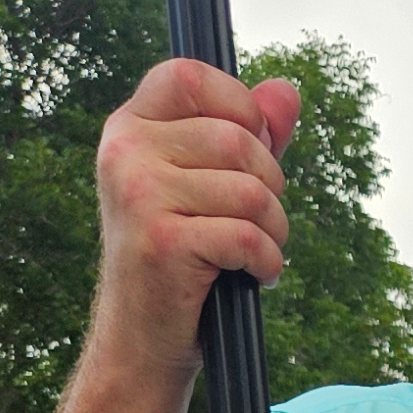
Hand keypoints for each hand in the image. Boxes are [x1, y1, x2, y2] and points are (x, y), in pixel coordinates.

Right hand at [89, 58, 303, 386]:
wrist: (143, 337)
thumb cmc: (183, 259)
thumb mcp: (211, 187)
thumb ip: (250, 136)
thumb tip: (287, 91)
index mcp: (131, 126)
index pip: (191, 76)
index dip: (240, 107)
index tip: (252, 152)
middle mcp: (126, 150)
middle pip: (238, 139)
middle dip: (271, 187)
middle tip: (257, 223)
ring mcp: (139, 194)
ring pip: (251, 191)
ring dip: (274, 230)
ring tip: (253, 252)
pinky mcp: (162, 242)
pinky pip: (248, 236)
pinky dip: (267, 262)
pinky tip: (254, 275)